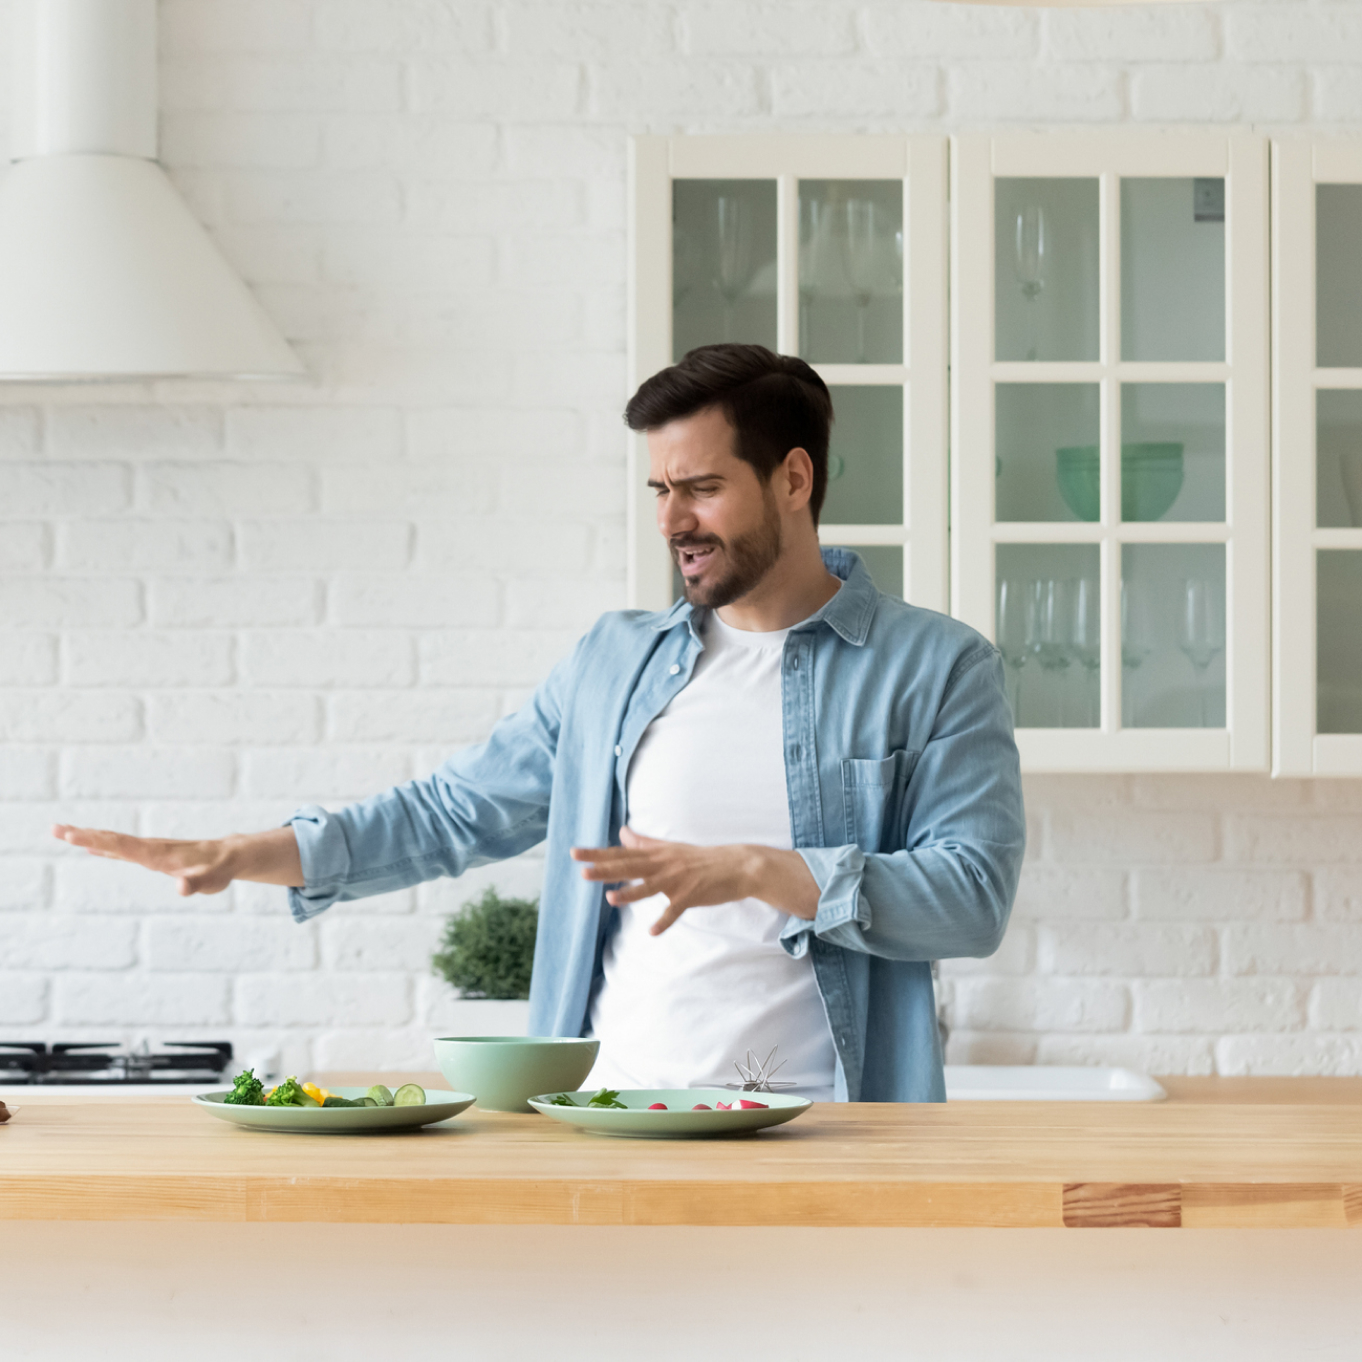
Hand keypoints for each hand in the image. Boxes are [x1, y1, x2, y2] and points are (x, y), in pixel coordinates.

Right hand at [50, 824, 302, 895]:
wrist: (229, 856)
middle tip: (54, 828)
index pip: (121, 845)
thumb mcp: (211, 881)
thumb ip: (196, 884)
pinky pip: (122, 848)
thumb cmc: (219, 871)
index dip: (96, 840)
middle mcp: (150, 848)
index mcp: (157, 854)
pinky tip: (91, 846)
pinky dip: (103, 845)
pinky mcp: (152, 854)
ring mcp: (150, 850)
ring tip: (62, 831)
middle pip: (112, 839)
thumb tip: (181, 887)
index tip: (72, 834)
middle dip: (83, 834)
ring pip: (114, 841)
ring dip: (89, 836)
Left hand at [570, 827, 819, 934]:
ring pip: (650, 887)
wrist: (737, 865)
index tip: (574, 853)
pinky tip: (652, 931)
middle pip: (629, 867)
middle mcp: (663, 865)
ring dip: (630, 893)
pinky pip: (675, 911)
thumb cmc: (701, 858)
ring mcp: (677, 881)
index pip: (621, 854)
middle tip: (582, 871)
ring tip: (610, 899)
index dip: (597, 854)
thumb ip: (644, 843)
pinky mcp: (691, 896)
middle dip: (605, 869)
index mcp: (656, 854)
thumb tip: (621, 832)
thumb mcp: (670, 848)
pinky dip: (664, 921)